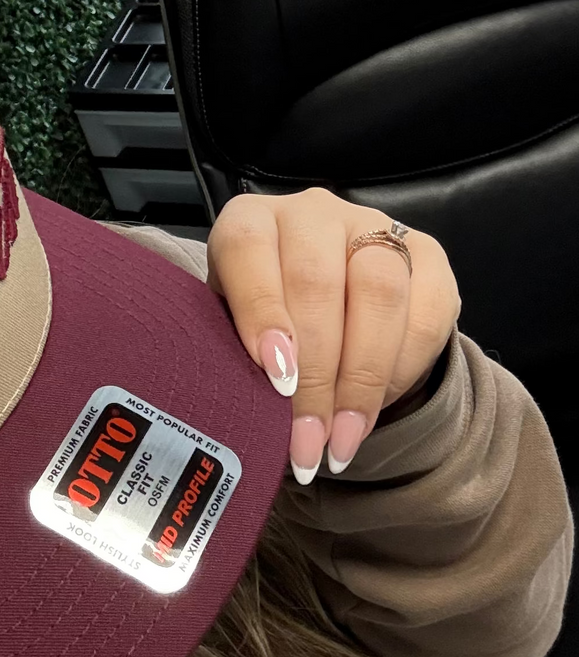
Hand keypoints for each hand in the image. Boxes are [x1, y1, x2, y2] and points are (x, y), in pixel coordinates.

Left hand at [205, 188, 461, 481]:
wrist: (320, 318)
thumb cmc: (257, 335)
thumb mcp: (229, 341)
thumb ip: (234, 360)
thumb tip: (249, 421)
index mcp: (250, 223)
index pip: (250, 250)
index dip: (262, 314)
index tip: (275, 378)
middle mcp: (310, 214)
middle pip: (319, 284)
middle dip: (315, 377)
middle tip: (307, 441)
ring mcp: (371, 227)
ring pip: (379, 293)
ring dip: (361, 381)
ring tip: (342, 442)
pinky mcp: (425, 253)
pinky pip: (427, 310)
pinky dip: (401, 371)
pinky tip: (373, 413)